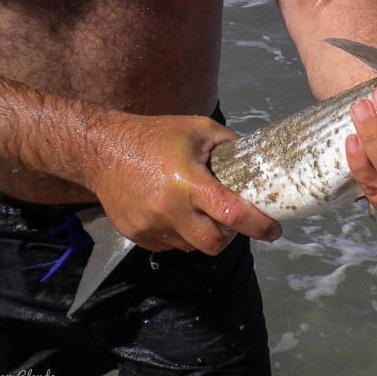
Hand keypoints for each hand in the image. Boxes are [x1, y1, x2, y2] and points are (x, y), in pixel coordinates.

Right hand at [86, 114, 281, 254]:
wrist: (101, 149)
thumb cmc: (154, 136)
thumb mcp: (199, 129)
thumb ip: (231, 144)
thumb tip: (260, 158)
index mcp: (188, 181)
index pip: (231, 213)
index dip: (258, 225)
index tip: (274, 229)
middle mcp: (169, 209)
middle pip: (214, 243)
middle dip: (230, 235)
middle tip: (232, 220)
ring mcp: (150, 226)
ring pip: (192, 246)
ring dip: (203, 234)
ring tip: (198, 209)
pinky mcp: (137, 235)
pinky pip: (170, 245)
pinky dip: (181, 233)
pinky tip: (174, 210)